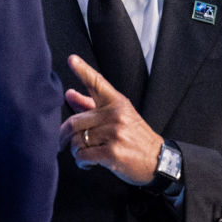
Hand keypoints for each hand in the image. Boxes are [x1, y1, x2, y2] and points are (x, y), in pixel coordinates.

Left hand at [59, 54, 162, 185]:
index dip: (82, 69)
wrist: (158, 160)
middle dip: (64, 134)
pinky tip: (87, 162)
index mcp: (117, 102)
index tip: (71, 59)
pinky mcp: (112, 153)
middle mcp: (115, 115)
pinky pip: (83, 154)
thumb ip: (91, 105)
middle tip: (63, 141)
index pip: (97, 82)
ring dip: (76, 150)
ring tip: (84, 153)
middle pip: (75, 121)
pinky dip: (81, 161)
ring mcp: (114, 134)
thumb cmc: (136, 137)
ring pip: (77, 140)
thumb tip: (69, 94)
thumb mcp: (119, 116)